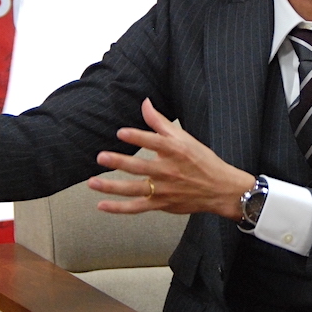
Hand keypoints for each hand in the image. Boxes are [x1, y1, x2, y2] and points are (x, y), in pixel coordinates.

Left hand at [88, 98, 254, 219]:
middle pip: (140, 167)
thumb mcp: (183, 137)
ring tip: (93, 182)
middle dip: (119, 162)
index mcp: (175, 150)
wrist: (219, 188)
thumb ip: (160, 121)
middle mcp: (168, 170)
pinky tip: (102, 205)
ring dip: (112, 186)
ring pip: (134, 189)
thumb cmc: (201, 160)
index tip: (121, 133)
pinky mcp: (161, 204)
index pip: (154, 142)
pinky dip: (119, 208)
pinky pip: (137, 208)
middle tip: (101, 157)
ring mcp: (163, 189)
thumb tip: (144, 102)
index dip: (137, 137)